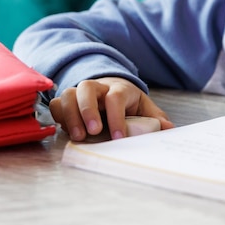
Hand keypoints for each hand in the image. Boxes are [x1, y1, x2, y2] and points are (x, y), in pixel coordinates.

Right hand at [49, 77, 173, 140]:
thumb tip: (168, 129)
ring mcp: (80, 92)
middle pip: (87, 88)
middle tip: (92, 131)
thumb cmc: (129, 104)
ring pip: (69, 93)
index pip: (115, 96)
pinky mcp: (67, 101)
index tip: (119, 137)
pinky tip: (65, 130)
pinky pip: (56, 103)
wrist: (111, 90)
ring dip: (70, 115)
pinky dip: (58, 115)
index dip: (116, 116)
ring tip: (78, 137)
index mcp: (120, 88)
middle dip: (88, 109)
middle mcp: (98, 87)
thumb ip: (155, 119)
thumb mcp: (145, 109)